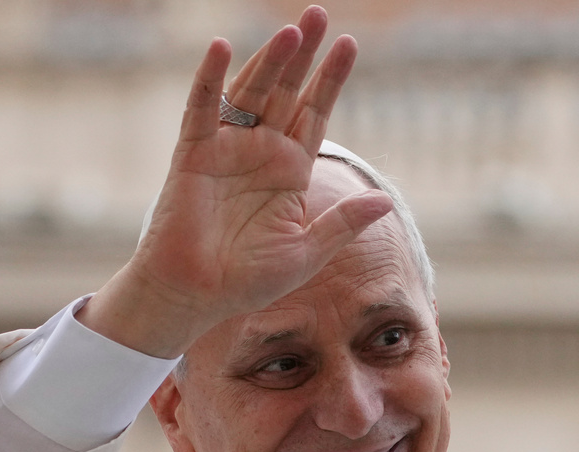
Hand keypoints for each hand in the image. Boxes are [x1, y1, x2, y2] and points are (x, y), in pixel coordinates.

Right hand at [80, 6, 392, 357]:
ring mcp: (226, 149)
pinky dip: (210, 79)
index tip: (349, 44)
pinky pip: (202, 109)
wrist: (196, 296)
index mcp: (289, 171)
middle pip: (285, 92)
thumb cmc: (248, 280)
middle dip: (302, 55)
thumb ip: (342, 223)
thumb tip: (385, 201)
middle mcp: (260, 152)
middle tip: (318, 14)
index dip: (330, 80)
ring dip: (268, 61)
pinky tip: (221, 48)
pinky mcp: (193, 154)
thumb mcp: (306, 252)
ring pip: (250, 93)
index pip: (314, 114)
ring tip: (292, 30)